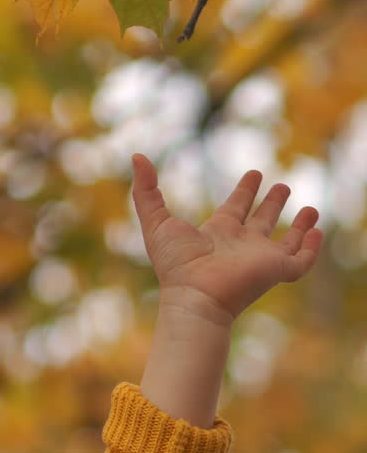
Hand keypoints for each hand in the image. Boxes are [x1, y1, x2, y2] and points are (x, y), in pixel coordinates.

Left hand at [131, 153, 323, 326]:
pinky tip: (316, 231)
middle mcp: (240, 244)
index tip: (255, 174)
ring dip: (299, 224)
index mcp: (216, 233)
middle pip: (260, 221)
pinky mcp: (276, 270)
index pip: (234, 209)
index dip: (245, 191)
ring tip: (312, 209)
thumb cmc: (175, 262)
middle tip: (281, 185)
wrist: (195, 295)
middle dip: (271, 203)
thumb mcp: (155, 220)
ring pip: (284, 240)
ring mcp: (260, 258)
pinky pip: (301, 259)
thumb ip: (145, 189)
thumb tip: (137, 157)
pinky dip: (311, 247)